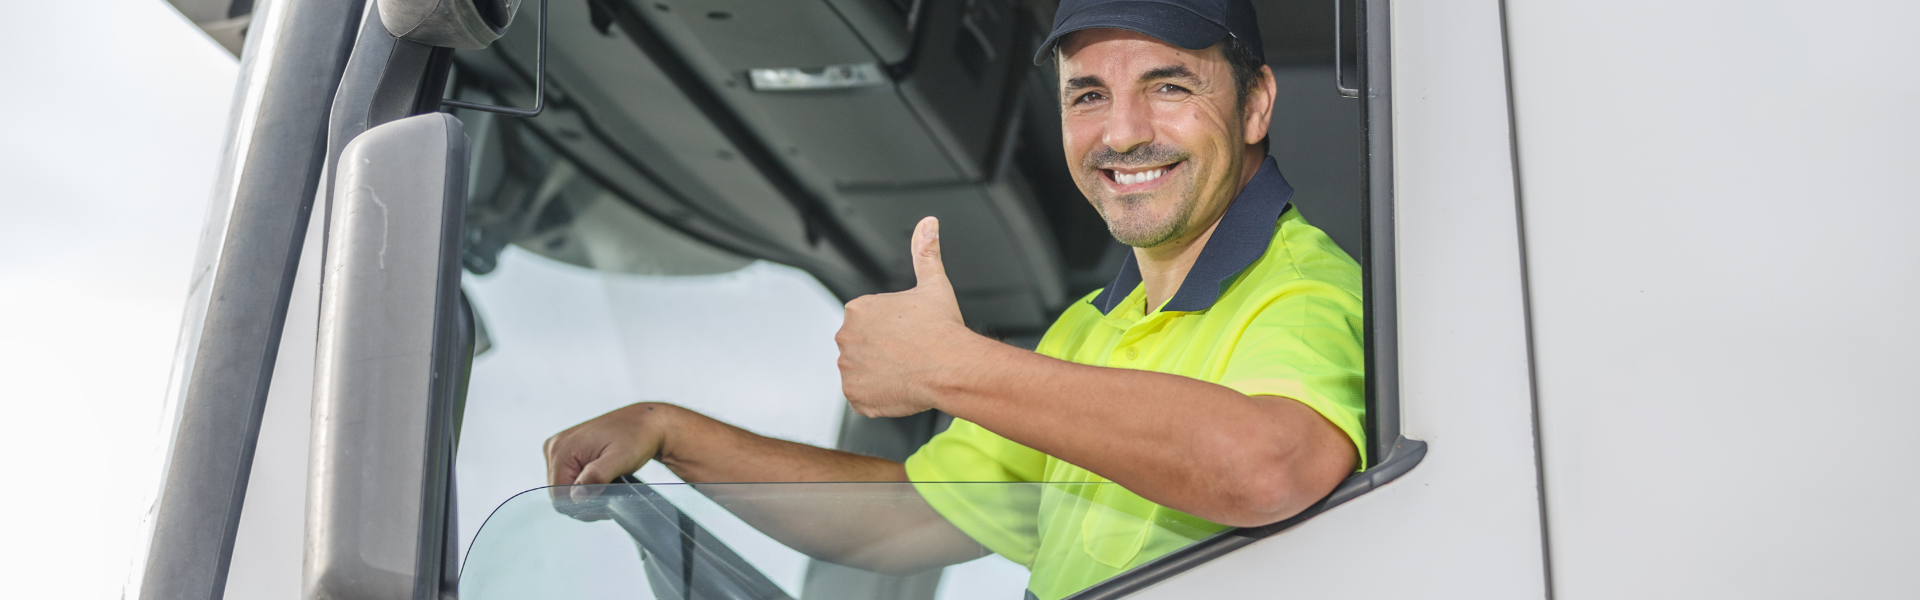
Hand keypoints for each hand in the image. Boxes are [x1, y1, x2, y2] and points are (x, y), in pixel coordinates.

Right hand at [544, 402, 674, 508]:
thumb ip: (597, 476)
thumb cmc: (636, 437)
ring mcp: (558, 448)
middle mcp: (554, 447)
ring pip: (564, 487)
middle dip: (584, 498)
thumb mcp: (621, 458)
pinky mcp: (566, 451)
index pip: (559, 495)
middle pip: (559, 492)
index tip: (605, 499)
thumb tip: (577, 496)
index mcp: (562, 449)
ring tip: (607, 481)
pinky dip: (585, 483)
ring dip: (585, 491)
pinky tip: (601, 477)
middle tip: (609, 490)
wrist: (645, 423)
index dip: (581, 504)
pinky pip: (569, 477)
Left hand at [836, 217, 976, 417]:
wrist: (953, 368)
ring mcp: (848, 368)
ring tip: (906, 370)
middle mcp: (846, 336)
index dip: (892, 330)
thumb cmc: (943, 330)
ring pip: (862, 371)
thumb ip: (925, 252)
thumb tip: (928, 225)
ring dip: (879, 373)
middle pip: (862, 346)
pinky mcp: (855, 395)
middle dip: (882, 351)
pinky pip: (862, 396)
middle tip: (909, 353)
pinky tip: (899, 386)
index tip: (909, 334)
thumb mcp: (934, 283)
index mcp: (858, 309)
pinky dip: (877, 395)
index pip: (869, 322)